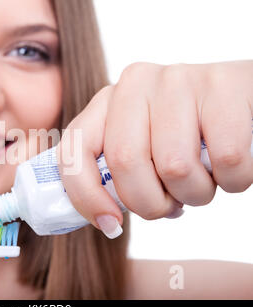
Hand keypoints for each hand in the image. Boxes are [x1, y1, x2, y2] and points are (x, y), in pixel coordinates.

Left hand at [57, 60, 252, 237]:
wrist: (239, 100)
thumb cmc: (185, 134)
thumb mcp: (141, 145)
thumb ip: (115, 173)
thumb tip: (105, 220)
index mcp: (108, 100)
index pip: (75, 149)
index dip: (85, 195)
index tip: (109, 224)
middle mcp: (136, 83)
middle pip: (125, 161)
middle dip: (148, 202)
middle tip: (169, 205)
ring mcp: (179, 79)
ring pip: (176, 167)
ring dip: (194, 193)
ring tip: (202, 179)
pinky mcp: (223, 86)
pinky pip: (226, 160)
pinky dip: (233, 180)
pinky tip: (229, 165)